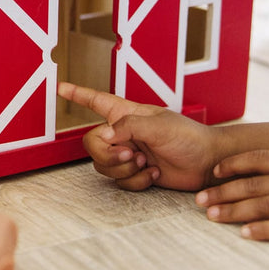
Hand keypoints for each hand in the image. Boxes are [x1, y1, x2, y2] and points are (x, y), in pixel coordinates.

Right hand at [58, 82, 218, 190]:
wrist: (208, 163)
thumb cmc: (189, 136)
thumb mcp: (159, 125)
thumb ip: (128, 126)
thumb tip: (104, 135)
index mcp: (126, 114)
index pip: (95, 100)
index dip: (77, 94)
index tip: (60, 87)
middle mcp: (123, 133)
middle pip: (92, 144)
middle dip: (108, 154)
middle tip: (132, 154)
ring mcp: (128, 154)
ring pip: (104, 166)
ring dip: (125, 169)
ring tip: (147, 163)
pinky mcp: (136, 172)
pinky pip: (120, 182)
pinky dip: (137, 181)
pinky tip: (154, 174)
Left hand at [195, 150, 268, 241]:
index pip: (260, 159)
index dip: (234, 164)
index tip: (214, 171)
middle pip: (254, 184)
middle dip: (223, 192)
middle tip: (198, 200)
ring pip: (265, 205)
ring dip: (234, 210)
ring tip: (212, 216)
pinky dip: (265, 230)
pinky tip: (245, 234)